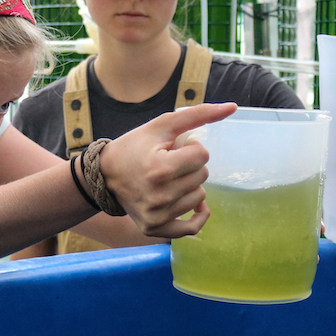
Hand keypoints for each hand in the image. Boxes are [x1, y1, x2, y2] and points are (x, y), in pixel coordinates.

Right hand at [97, 102, 236, 238]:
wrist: (103, 175)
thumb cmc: (134, 147)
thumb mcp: (161, 125)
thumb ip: (197, 114)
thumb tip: (232, 107)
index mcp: (160, 168)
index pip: (202, 155)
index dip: (191, 147)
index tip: (173, 148)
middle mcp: (159, 195)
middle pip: (202, 176)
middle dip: (191, 166)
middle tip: (169, 163)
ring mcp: (157, 215)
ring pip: (200, 197)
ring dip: (191, 185)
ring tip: (170, 179)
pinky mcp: (155, 228)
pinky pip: (192, 228)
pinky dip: (198, 214)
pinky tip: (195, 204)